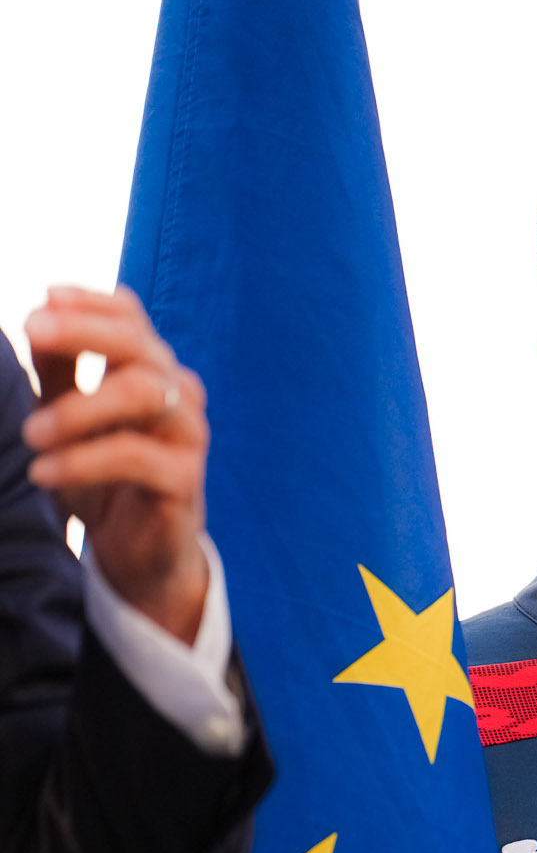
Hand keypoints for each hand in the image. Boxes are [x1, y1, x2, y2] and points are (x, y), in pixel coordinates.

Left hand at [22, 285, 209, 644]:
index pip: (131, 317)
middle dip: (84, 332)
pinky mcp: (186, 479)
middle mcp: (178, 393)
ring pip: (145, 393)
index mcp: (152, 370)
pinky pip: (135, 456)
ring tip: (32, 434)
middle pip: (140, 345)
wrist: (138, 554)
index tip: (44, 298)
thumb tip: (35, 322)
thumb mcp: (67, 421)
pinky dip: (82, 461)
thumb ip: (57, 374)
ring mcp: (188, 435)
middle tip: (33, 333)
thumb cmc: (101, 480)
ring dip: (80, 407)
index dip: (91, 302)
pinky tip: (44, 472)